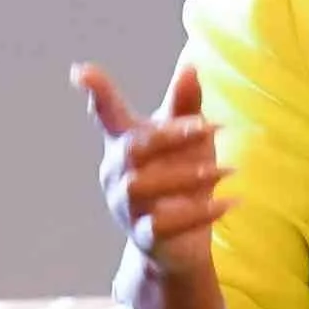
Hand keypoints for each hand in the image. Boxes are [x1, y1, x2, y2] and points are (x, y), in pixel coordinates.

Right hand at [71, 52, 233, 290]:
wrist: (180, 244)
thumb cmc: (181, 180)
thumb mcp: (188, 141)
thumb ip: (185, 106)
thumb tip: (191, 65)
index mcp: (125, 145)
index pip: (107, 115)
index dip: (96, 94)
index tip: (80, 71)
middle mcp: (118, 174)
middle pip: (132, 149)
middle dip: (169, 135)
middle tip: (208, 128)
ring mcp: (126, 207)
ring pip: (144, 186)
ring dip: (186, 176)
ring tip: (226, 170)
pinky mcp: (145, 236)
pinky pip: (165, 223)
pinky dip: (198, 212)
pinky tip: (228, 203)